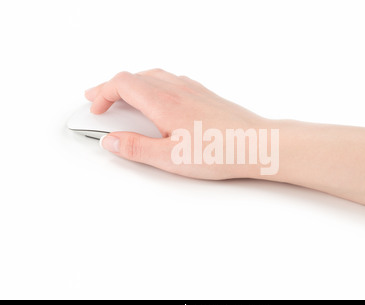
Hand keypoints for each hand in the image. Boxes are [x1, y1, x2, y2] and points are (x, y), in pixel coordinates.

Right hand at [85, 69, 268, 179]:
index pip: (122, 83)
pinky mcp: (204, 94)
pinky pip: (171, 79)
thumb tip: (111, 140)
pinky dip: (153, 84)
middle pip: (135, 76)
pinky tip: (158, 98)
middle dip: (112, 87)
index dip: (103, 93)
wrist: (257, 143)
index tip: (95, 109)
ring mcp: (192, 89)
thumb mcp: (170, 158)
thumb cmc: (220, 151)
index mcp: (163, 102)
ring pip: (153, 75)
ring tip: (123, 97)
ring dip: (132, 83)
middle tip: (99, 100)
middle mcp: (177, 89)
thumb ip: (136, 148)